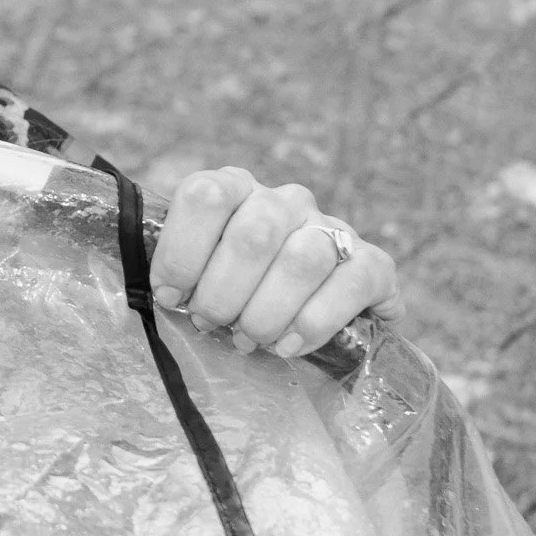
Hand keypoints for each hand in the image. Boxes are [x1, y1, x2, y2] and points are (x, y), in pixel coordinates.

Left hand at [147, 167, 402, 359]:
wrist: (314, 314)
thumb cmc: (240, 294)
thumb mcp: (201, 273)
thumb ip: (180, 273)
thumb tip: (162, 297)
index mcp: (236, 190)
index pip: (205, 196)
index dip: (182, 252)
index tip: (171, 296)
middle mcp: (286, 201)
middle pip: (254, 234)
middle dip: (223, 293)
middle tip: (211, 324)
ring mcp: (332, 228)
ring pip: (302, 259)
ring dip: (267, 312)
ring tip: (250, 340)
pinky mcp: (373, 264)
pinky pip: (350, 285)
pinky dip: (313, 323)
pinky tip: (288, 346)